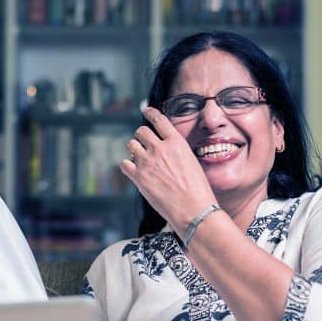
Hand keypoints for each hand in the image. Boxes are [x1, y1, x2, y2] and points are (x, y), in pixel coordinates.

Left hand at [121, 108, 217, 234]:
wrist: (194, 209)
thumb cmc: (197, 190)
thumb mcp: (191, 162)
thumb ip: (176, 152)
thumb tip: (164, 149)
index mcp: (177, 142)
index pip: (159, 119)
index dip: (150, 113)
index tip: (146, 111)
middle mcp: (160, 148)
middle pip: (141, 131)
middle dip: (141, 137)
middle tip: (143, 145)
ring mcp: (148, 161)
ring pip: (131, 145)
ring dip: (134, 151)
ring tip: (140, 160)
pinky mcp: (138, 177)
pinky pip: (124, 164)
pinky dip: (127, 166)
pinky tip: (134, 172)